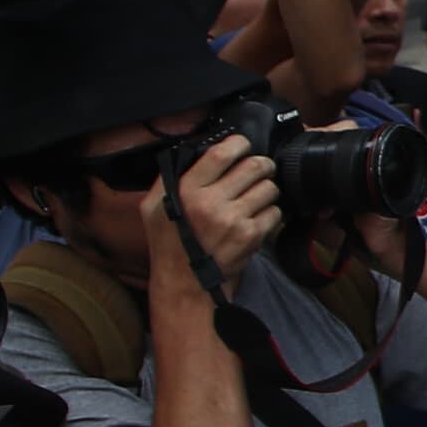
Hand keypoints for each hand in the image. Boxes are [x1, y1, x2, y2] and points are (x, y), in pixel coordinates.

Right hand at [147, 133, 280, 277]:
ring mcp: (233, 220)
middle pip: (254, 166)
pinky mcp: (250, 236)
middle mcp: (211, 202)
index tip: (242, 146)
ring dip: (266, 190)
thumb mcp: (152, 207)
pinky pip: (274, 212)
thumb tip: (189, 151)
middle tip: (259, 170)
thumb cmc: (168, 243)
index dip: (239, 144)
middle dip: (261, 165)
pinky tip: (256, 218)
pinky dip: (270, 213)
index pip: (222, 153)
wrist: (185, 283)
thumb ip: (167, 177)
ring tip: (256, 197)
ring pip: (269, 188)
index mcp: (187, 189)